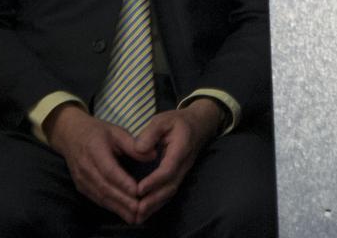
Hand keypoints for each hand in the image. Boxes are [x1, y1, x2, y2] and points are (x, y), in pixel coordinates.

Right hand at [44, 103, 152, 223]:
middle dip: (123, 201)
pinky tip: (122, 212)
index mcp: (95, 150)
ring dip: (117, 208)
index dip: (123, 182)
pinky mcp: (81, 187)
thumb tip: (153, 155)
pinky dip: (110, 207)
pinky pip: (96, 199)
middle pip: (105, 188)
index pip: (109, 170)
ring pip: (100, 197)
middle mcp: (86, 168)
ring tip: (134, 216)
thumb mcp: (117, 131)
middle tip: (140, 209)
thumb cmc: (98, 132)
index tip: (138, 192)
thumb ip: (133, 144)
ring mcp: (81, 180)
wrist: (71, 136)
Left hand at [131, 99, 223, 221]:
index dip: (155, 180)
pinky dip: (159, 203)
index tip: (139, 189)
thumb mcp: (163, 119)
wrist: (199, 124)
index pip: (169, 168)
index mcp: (181, 148)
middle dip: (154, 200)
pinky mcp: (179, 176)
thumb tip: (139, 149)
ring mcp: (183, 171)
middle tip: (137, 210)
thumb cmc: (178, 121)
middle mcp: (184, 164)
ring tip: (138, 216)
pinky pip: (170, 192)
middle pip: (170, 186)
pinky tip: (146, 211)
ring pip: (171, 192)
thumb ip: (150, 132)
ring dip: (155, 205)